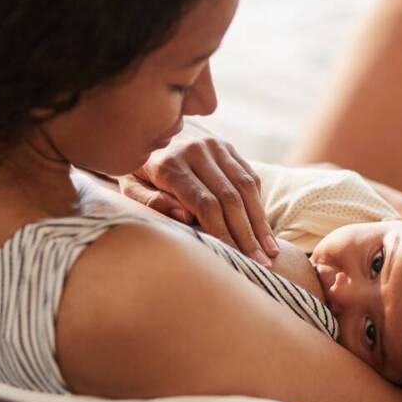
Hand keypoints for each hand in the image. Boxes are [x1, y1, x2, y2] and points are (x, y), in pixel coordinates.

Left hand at [118, 136, 278, 265]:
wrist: (146, 138)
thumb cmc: (138, 175)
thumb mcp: (131, 189)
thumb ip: (151, 202)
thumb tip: (184, 217)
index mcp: (170, 164)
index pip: (205, 203)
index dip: (223, 232)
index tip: (235, 258)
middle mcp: (196, 150)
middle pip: (230, 198)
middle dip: (246, 234)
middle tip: (260, 263)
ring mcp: (214, 145)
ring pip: (245, 187)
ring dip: (260, 222)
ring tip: (270, 251)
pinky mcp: (227, 146)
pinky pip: (249, 177)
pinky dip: (258, 204)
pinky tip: (264, 230)